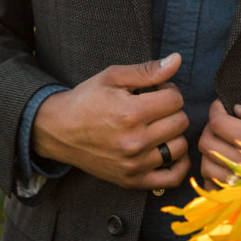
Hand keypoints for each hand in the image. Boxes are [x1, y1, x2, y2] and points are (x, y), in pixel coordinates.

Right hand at [33, 53, 189, 189]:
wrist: (59, 131)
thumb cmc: (87, 100)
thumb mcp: (112, 77)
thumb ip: (147, 70)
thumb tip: (177, 59)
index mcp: (131, 113)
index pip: (176, 100)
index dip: (169, 91)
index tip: (156, 92)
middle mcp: (135, 141)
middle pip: (180, 122)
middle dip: (172, 110)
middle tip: (156, 108)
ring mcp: (134, 164)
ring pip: (180, 147)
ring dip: (174, 134)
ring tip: (158, 127)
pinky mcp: (132, 180)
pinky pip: (172, 179)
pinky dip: (178, 165)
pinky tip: (168, 150)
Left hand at [199, 98, 240, 187]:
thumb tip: (237, 110)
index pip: (218, 123)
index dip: (215, 110)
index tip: (220, 105)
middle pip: (207, 144)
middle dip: (209, 127)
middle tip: (221, 121)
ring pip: (207, 167)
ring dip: (209, 151)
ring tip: (222, 141)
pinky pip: (216, 189)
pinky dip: (213, 175)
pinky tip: (224, 164)